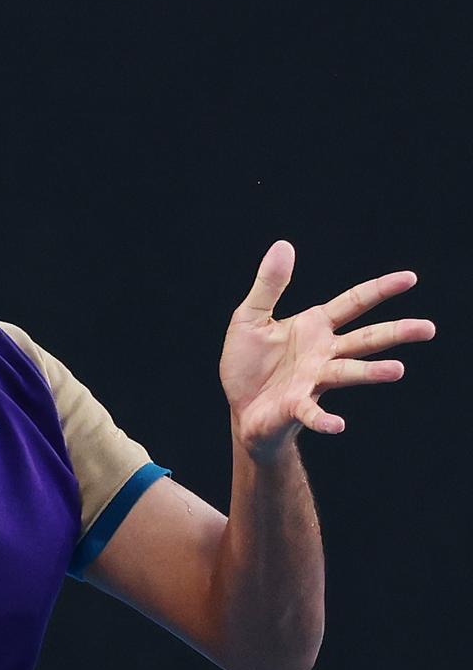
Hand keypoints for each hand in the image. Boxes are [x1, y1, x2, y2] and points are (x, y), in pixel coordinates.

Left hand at [220, 241, 434, 459]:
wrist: (240, 408)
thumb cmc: (248, 363)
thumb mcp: (250, 317)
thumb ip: (268, 285)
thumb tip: (283, 245)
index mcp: (314, 327)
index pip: (354, 303)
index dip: (380, 290)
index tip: (410, 278)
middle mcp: (323, 354)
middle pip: (365, 339)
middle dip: (396, 333)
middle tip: (428, 328)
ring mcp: (313, 381)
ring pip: (348, 373)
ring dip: (371, 372)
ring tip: (397, 370)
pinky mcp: (296, 406)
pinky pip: (313, 412)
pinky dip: (325, 419)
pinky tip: (338, 425)